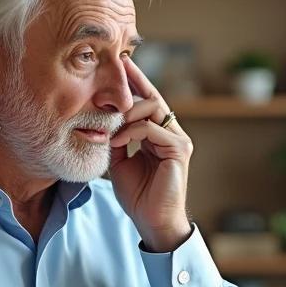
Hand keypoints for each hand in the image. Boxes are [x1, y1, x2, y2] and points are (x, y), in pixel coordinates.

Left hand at [108, 57, 192, 252]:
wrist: (152, 222)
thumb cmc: (138, 196)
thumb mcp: (120, 162)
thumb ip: (118, 139)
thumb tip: (106, 121)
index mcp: (158, 135)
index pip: (147, 102)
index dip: (134, 82)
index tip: (120, 64)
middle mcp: (172, 133)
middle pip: (153, 97)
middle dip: (134, 80)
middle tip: (115, 66)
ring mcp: (178, 140)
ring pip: (152, 108)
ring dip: (127, 113)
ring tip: (110, 127)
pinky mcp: (179, 149)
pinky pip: (152, 128)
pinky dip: (131, 131)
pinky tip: (116, 140)